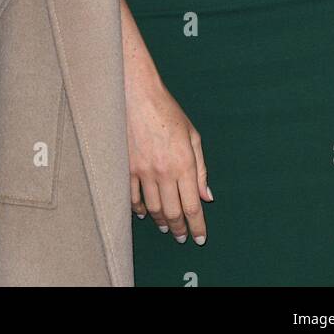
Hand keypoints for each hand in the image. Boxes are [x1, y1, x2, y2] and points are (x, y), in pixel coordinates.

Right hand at [123, 64, 210, 245]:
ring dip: (161, 222)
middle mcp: (164, 172)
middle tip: (182, 237)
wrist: (137, 95)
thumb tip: (206, 196)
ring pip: (153, 208)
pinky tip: (144, 213)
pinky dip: (138, 210)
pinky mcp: (126, 168)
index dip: (197, 226)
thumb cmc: (167, 112)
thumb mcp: (192, 137)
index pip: (192, 206)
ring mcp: (143, 171)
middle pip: (172, 213)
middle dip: (179, 229)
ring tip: (165, 227)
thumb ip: (201, 169)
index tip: (199, 238)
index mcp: (184, 164)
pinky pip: (132, 197)